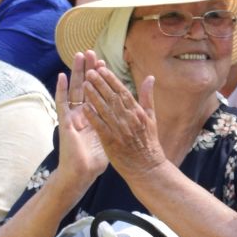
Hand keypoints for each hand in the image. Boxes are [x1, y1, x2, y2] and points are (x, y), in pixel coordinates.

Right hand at [54, 54, 111, 186]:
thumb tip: (128, 116)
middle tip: (91, 51)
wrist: (82, 174)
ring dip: (76, 73)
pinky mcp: (64, 123)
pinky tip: (62, 76)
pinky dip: (61, 90)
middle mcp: (82, 114)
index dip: (101, 78)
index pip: (98, 92)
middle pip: (85, 87)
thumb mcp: (111, 137)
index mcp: (94, 116)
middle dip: (89, 69)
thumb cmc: (95, 159)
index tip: (105, 62)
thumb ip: (118, 124)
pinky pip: (62, 104)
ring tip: (78, 56)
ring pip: (74, 90)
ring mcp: (72, 117)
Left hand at [81, 61, 167, 177]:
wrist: (147, 167)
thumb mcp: (152, 118)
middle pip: (112, 97)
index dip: (111, 79)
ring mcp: (120, 130)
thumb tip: (150, 77)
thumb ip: (148, 97)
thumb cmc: (149, 143)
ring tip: (85, 83)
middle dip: (100, 83)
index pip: (122, 91)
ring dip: (94, 95)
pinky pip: (100, 126)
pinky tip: (84, 107)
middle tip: (89, 71)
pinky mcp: (111, 141)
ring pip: (105, 109)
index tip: (102, 68)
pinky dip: (92, 116)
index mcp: (138, 112)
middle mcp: (129, 119)